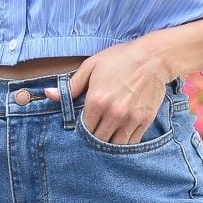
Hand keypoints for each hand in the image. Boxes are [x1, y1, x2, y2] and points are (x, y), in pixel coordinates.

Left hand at [46, 42, 169, 143]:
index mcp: (96, 100)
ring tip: (107, 136)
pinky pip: (132, 142)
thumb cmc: (121, 59)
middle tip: (95, 133)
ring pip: (115, 145)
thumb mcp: (92, 66)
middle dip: (95, 139)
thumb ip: (71, 85)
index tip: (84, 127)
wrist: (154, 58)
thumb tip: (49, 94)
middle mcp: (113, 113)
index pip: (84, 129)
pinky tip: (121, 136)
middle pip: (98, 140)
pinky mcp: (144, 121)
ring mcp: (130, 119)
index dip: (82, 130)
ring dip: (110, 144)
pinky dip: (125, 143)